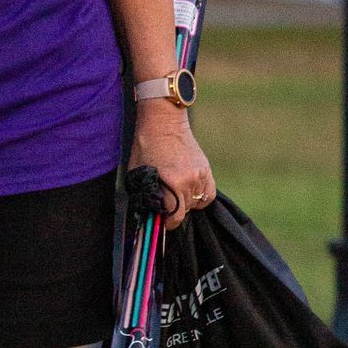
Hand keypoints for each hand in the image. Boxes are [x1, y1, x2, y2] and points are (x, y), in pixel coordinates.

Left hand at [132, 103, 214, 228]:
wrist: (162, 124)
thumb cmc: (145, 148)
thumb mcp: (138, 176)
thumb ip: (147, 196)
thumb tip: (151, 215)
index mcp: (169, 184)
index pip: (174, 217)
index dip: (167, 223)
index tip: (163, 222)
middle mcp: (187, 181)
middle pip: (185, 211)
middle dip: (175, 212)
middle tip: (166, 205)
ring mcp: (199, 175)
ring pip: (196, 203)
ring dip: (186, 203)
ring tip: (175, 192)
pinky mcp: (206, 170)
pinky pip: (208, 195)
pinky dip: (201, 198)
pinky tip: (190, 193)